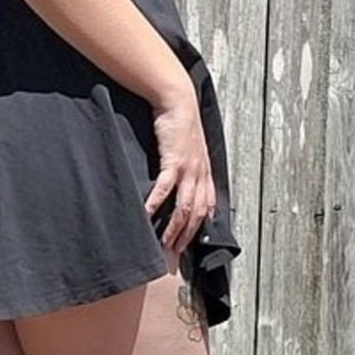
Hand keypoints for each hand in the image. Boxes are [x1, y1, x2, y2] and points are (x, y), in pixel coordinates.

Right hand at [145, 80, 216, 256]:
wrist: (177, 101)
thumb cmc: (180, 122)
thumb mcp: (190, 146)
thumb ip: (188, 164)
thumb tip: (180, 178)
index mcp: (205, 171)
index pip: (208, 206)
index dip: (202, 226)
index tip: (193, 242)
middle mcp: (200, 173)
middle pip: (197, 213)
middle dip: (187, 236)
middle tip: (175, 253)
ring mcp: (189, 168)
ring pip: (184, 207)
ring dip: (173, 228)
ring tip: (163, 243)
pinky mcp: (174, 160)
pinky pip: (166, 188)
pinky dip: (156, 203)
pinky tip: (146, 214)